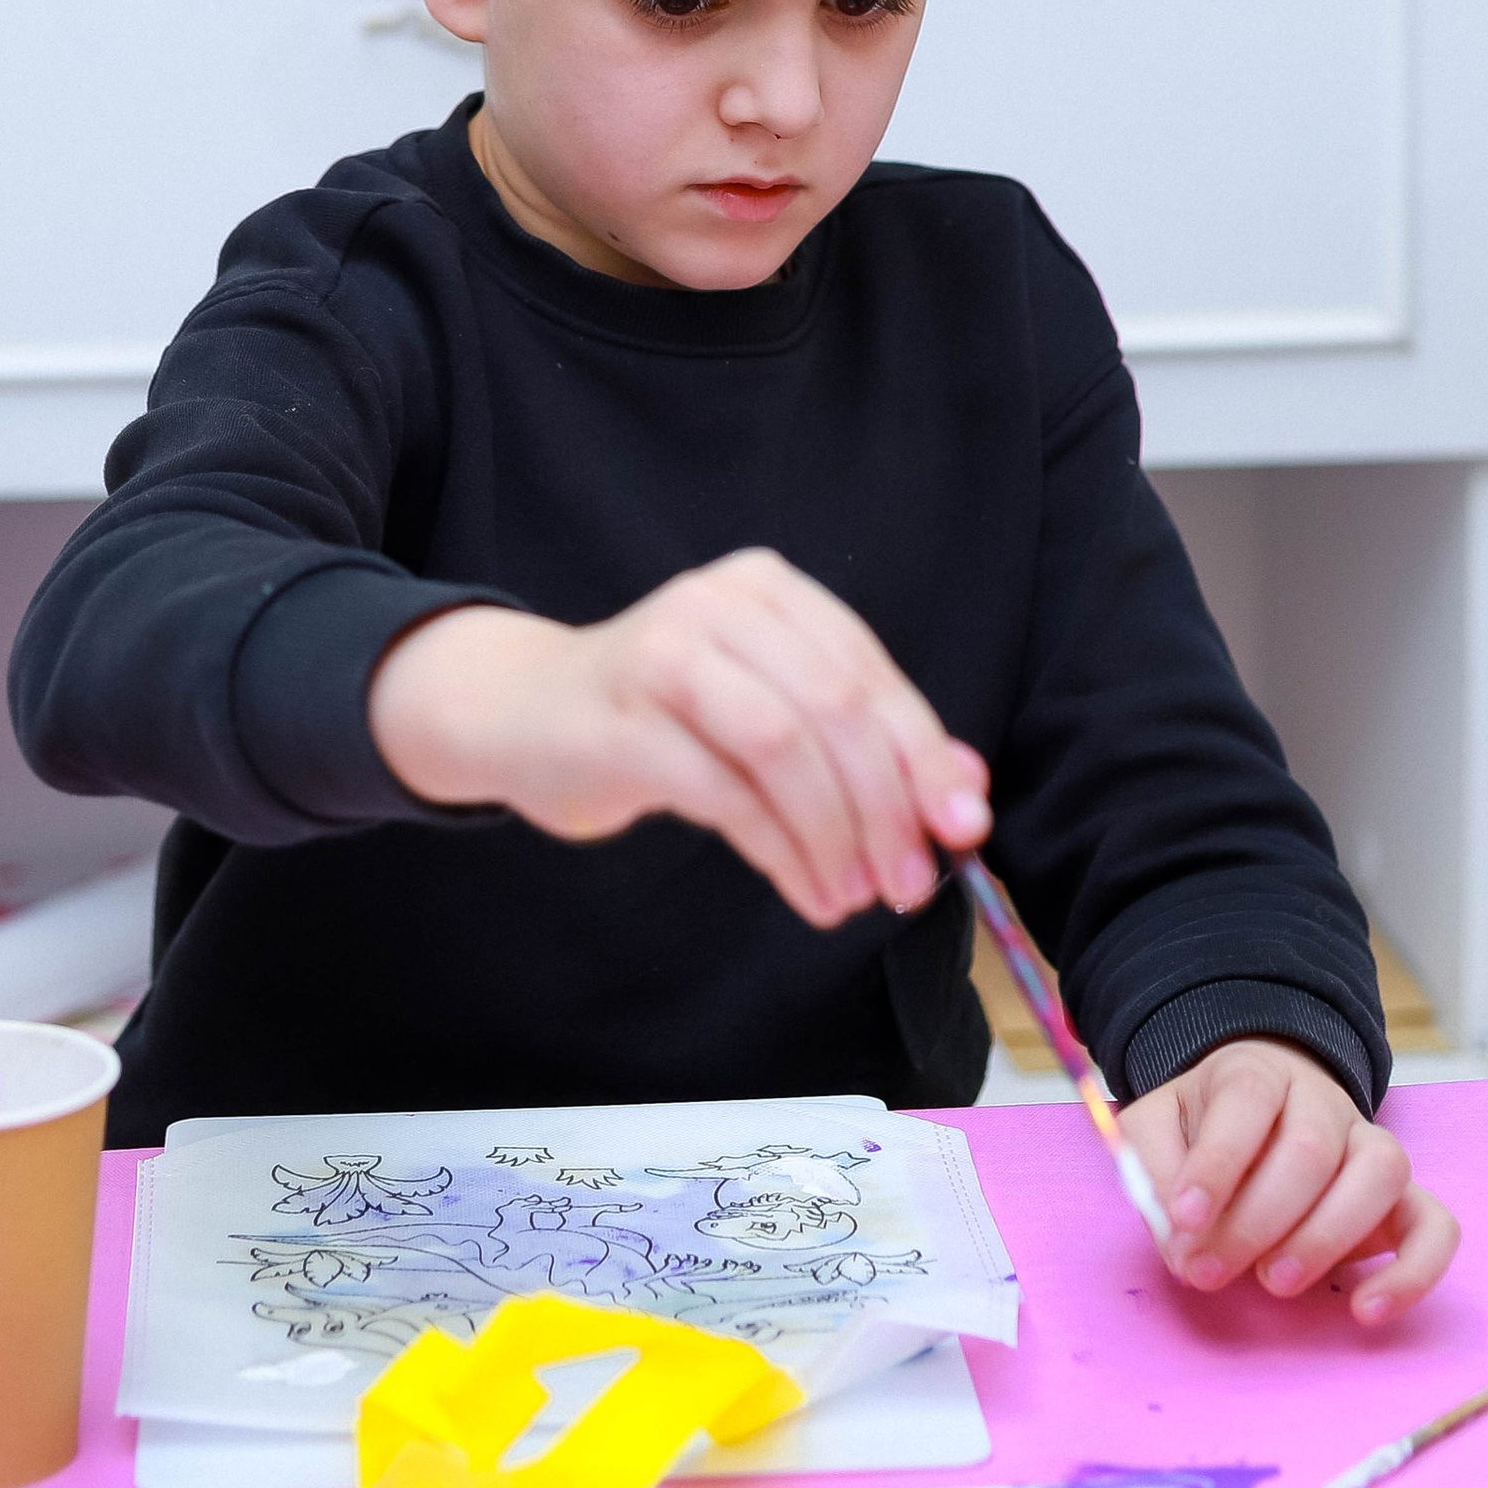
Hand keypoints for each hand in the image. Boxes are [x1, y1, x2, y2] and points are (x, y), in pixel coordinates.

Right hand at [368, 554, 989, 930]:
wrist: (522, 713)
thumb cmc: (662, 718)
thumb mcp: (768, 709)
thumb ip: (860, 740)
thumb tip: (966, 793)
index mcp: (770, 589)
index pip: (869, 672)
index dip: (925, 754)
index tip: (963, 828)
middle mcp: (721, 605)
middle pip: (836, 707)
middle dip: (888, 804)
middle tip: (910, 881)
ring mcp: (668, 656)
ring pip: (785, 747)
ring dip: (837, 835)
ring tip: (854, 897)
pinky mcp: (626, 722)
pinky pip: (728, 793)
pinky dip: (782, 852)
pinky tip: (807, 892)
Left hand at [1121, 1039, 1457, 1324]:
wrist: (1263, 1111)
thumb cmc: (1205, 1129)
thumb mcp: (1157, 1128)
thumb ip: (1151, 1168)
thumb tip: (1179, 1237)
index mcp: (1256, 1074)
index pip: (1247, 1099)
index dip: (1217, 1160)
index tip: (1185, 1218)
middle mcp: (1324, 1102)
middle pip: (1310, 1147)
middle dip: (1256, 1220)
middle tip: (1210, 1272)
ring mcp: (1372, 1146)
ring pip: (1380, 1172)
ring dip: (1326, 1238)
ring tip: (1274, 1283)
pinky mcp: (1405, 1200)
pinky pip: (1436, 1227)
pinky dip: (1414, 1272)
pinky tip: (1368, 1312)